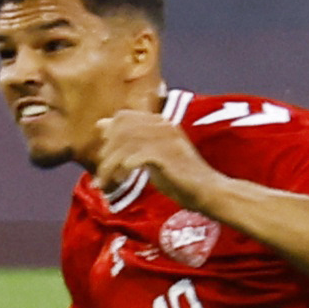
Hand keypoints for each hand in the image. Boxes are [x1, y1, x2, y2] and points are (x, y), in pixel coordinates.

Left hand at [94, 107, 221, 205]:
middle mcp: (162, 125)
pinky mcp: (167, 155)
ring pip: (124, 144)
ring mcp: (166, 139)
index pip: (123, 117)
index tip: (106, 156)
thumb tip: (101, 123)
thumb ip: (130, 140)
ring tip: (106, 183)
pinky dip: (123, 170)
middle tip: (102, 175)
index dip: (109, 136)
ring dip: (110, 166)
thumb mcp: (151, 154)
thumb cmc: (179, 175)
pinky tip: (122, 181)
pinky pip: (134, 158)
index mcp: (160, 122)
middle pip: (120, 129)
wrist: (207, 191)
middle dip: (106, 153)